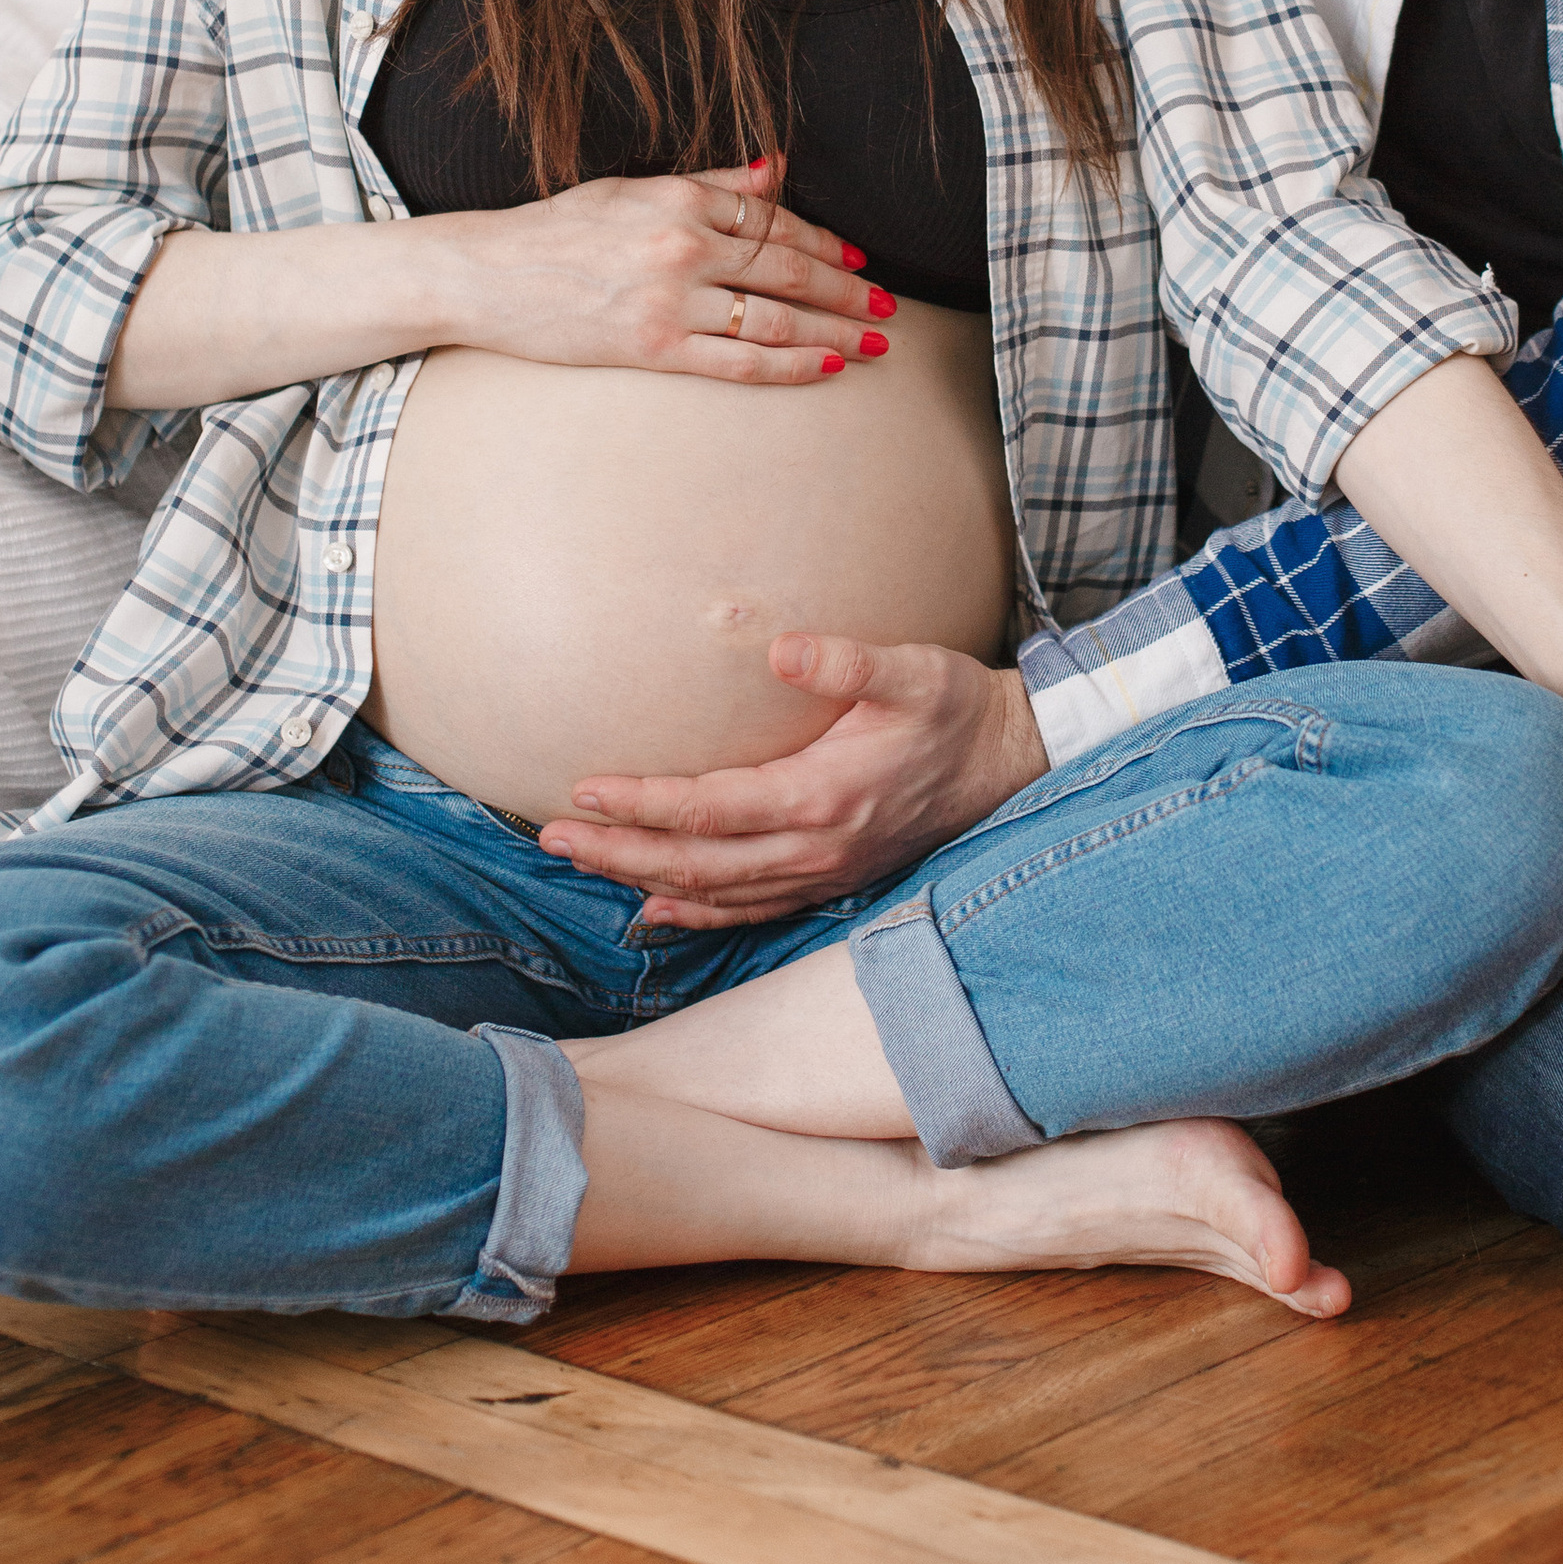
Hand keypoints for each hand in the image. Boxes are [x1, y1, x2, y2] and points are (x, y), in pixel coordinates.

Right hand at [447, 155, 889, 382]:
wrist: (484, 276)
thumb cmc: (554, 232)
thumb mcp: (631, 189)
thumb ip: (706, 182)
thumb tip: (775, 170)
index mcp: (679, 198)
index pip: (773, 220)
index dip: (825, 242)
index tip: (858, 259)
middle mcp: (682, 244)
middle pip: (787, 268)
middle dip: (845, 289)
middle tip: (886, 304)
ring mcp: (670, 299)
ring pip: (775, 317)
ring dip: (834, 331)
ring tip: (873, 341)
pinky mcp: (654, 347)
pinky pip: (740, 362)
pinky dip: (791, 366)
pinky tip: (826, 368)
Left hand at [539, 635, 1048, 921]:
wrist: (1010, 764)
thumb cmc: (956, 708)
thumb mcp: (913, 670)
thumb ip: (845, 661)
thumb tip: (782, 649)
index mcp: (822, 795)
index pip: (708, 808)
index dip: (643, 803)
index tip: (585, 790)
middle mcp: (815, 847)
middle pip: (694, 862)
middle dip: (619, 851)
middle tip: (552, 838)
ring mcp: (822, 871)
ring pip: (714, 892)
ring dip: (643, 879)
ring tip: (583, 863)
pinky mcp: (831, 879)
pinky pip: (750, 910)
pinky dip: (697, 914)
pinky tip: (657, 908)